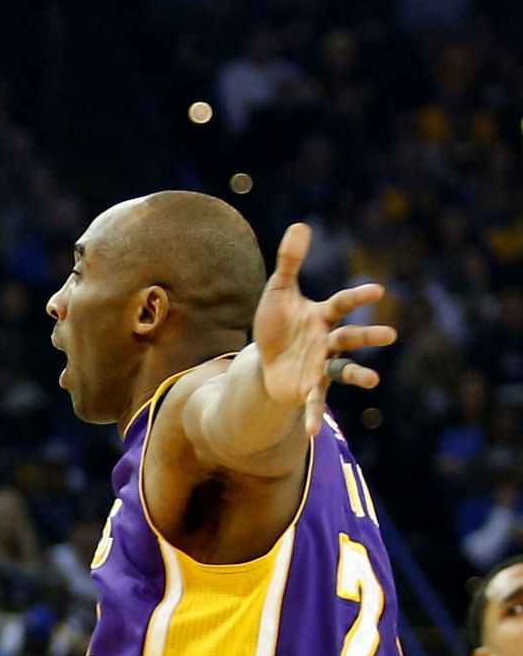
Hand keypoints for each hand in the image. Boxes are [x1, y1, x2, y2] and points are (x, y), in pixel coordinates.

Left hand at [254, 223, 393, 435]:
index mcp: (322, 316)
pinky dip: (313, 415)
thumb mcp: (278, 291)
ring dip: (357, 375)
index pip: (343, 304)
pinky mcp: (308, 387)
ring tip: (373, 381)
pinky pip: (315, 401)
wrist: (265, 358)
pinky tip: (312, 431)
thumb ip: (290, 261)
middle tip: (390, 336)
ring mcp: (320, 366)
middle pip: (350, 337)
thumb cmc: (277, 323)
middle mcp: (327, 341)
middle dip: (367, 336)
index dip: (358, 297)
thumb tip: (300, 225)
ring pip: (342, 370)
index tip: (378, 291)